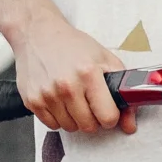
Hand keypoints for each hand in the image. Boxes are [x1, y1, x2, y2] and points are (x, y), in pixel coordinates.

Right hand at [13, 17, 133, 133]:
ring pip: (70, 128)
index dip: (111, 115)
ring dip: (75, 118)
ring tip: (72, 97)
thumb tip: (129, 125)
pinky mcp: (32, 101)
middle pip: (88, 126)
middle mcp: (66, 86)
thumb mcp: (105, 59)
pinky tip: (59, 100)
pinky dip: (58, 117)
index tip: (107, 108)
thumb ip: (122, 91)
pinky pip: (52, 125)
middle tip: (88, 101)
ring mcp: (47, 95)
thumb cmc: (72, 45)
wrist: (38, 33)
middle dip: (93, 117)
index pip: (107, 117)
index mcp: (88, 74)